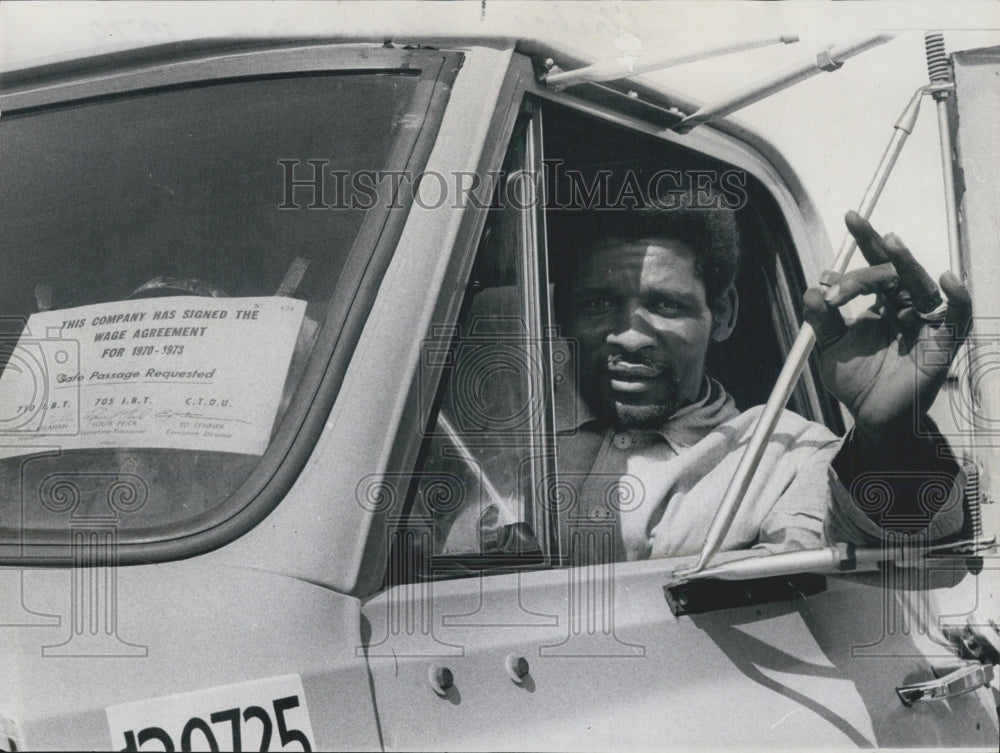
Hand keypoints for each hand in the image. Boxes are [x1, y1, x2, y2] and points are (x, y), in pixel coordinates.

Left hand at [802, 211, 971, 449]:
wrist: (870, 416)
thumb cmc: (855, 381)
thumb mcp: (830, 348)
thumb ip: (823, 319)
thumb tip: (812, 289)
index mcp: (882, 304)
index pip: (875, 267)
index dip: (863, 245)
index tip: (843, 231)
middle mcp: (907, 308)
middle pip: (896, 272)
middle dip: (871, 262)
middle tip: (848, 260)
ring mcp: (926, 324)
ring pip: (921, 286)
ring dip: (906, 263)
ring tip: (891, 241)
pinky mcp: (942, 344)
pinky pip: (957, 317)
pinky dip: (957, 298)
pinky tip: (948, 280)